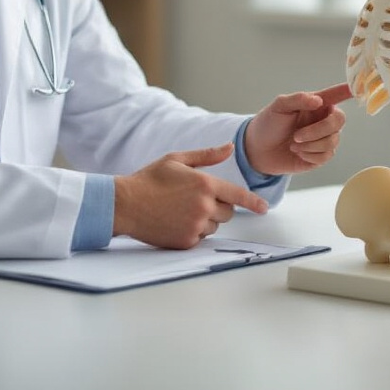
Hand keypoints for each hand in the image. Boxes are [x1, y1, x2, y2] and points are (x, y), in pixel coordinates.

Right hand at [113, 144, 268, 249]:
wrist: (125, 204)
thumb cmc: (149, 179)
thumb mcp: (176, 159)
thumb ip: (206, 156)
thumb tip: (229, 148)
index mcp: (205, 184)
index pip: (238, 195)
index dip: (253, 202)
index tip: (264, 208)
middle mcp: (204, 206)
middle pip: (228, 212)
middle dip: (218, 207)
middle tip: (194, 200)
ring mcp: (196, 225)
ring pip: (214, 226)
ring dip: (206, 220)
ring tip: (180, 210)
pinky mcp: (186, 241)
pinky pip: (201, 238)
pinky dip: (193, 232)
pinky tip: (175, 222)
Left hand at [244, 83, 351, 176]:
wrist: (258, 150)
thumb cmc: (268, 124)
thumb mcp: (279, 107)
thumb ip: (298, 99)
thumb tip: (318, 101)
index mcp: (316, 104)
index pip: (336, 95)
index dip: (348, 91)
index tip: (356, 88)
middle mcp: (323, 120)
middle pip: (339, 121)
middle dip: (319, 130)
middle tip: (297, 135)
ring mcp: (323, 138)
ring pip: (333, 141)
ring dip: (310, 144)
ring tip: (293, 144)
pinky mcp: (320, 156)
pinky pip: (326, 155)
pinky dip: (310, 154)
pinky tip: (298, 152)